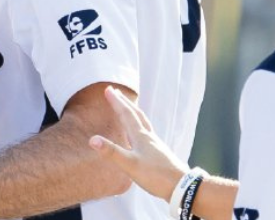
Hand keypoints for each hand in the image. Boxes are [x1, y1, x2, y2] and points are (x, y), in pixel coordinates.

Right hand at [88, 86, 188, 200]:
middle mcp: (148, 136)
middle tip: (115, 92)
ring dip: (134, 112)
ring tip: (129, 107)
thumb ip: (112, 152)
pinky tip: (141, 133)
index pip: (126, 114)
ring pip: (143, 122)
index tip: (108, 89)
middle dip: (124, 102)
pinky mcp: (159, 152)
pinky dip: (141, 125)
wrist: (182, 186)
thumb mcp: (130, 165)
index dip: (116, 102)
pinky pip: (148, 132)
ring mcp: (155, 144)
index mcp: (140, 136)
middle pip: (136, 114)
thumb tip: (92, 139)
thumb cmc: (156, 175)